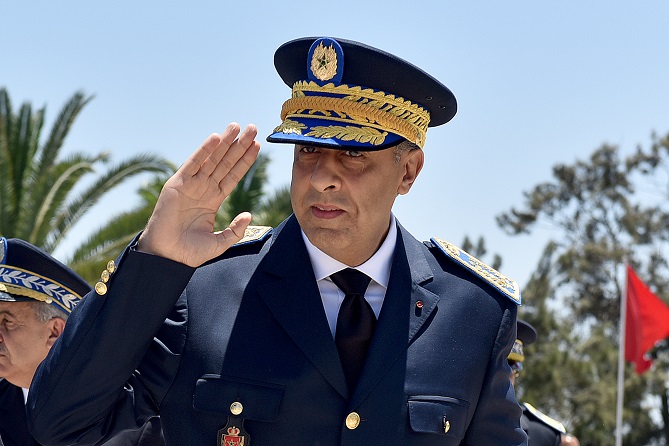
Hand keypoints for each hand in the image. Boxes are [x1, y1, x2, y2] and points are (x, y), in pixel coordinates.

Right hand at [138, 123, 260, 265]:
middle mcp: (204, 189)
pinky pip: (193, 164)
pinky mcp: (177, 184)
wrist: (166, 257)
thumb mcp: (219, 242)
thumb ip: (235, 230)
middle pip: (226, 162)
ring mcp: (191, 185)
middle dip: (239, 145)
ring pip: (212, 159)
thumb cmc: (189, 252)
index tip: (258, 146)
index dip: (245, 161)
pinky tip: (216, 138)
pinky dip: (204, 150)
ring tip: (238, 126)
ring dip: (225, 142)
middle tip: (253, 128)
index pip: (233, 175)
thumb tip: (249, 214)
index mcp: (213, 199)